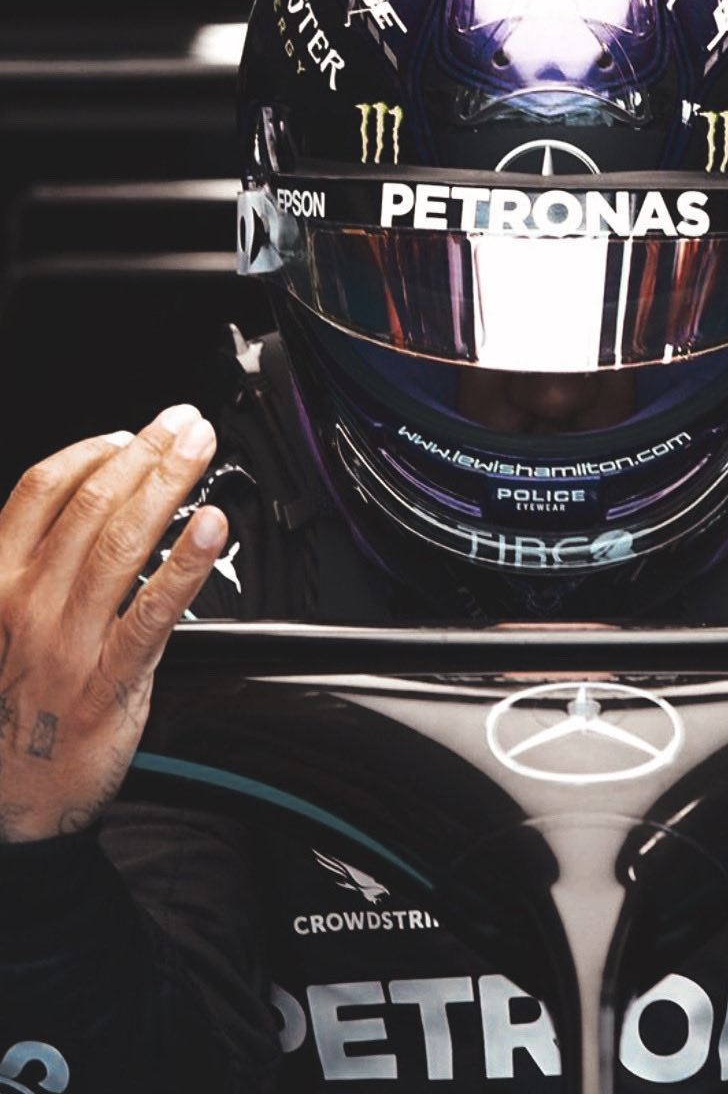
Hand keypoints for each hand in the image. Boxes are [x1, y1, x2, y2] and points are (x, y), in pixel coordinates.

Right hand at [0, 406, 226, 842]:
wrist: (10, 801)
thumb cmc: (14, 703)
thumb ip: (34, 563)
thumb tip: (92, 498)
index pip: (41, 489)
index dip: (92, 449)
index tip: (131, 432)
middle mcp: (28, 604)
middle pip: (92, 503)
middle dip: (147, 452)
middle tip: (186, 423)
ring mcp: (67, 643)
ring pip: (123, 542)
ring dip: (168, 484)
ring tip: (200, 449)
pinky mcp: (108, 683)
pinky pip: (152, 612)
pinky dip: (185, 565)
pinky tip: (211, 529)